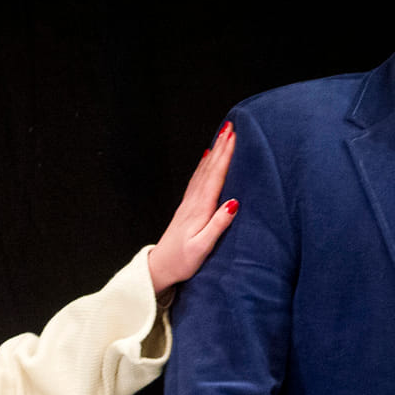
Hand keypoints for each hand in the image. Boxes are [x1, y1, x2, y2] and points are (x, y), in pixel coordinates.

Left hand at [148, 121, 238, 295]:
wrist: (161, 267)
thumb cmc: (183, 261)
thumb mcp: (203, 247)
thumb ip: (218, 225)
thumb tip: (233, 203)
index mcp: (200, 209)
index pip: (215, 177)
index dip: (225, 156)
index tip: (233, 137)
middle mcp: (193, 202)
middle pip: (209, 168)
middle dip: (220, 147)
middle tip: (231, 127)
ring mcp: (189, 203)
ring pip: (203, 171)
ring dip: (213, 152)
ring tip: (222, 136)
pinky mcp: (187, 207)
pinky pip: (197, 179)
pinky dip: (204, 165)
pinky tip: (207, 158)